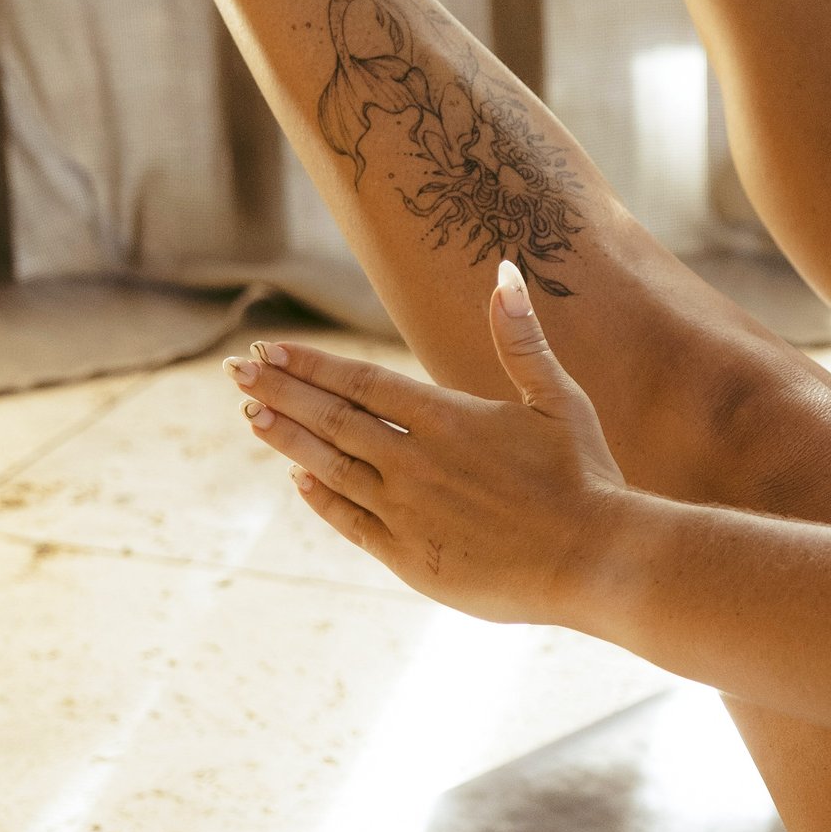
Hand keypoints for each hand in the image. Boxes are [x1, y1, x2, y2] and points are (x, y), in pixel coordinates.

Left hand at [229, 264, 639, 622]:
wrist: (593, 560)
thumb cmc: (585, 477)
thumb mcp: (557, 398)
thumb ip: (521, 338)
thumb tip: (503, 272)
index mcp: (447, 417)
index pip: (359, 382)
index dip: (310, 365)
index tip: (269, 349)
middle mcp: (414, 460)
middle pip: (331, 418)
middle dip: (279, 391)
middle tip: (236, 371)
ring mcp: (406, 510)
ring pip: (328, 465)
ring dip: (287, 437)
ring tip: (250, 414)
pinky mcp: (409, 557)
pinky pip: (349, 520)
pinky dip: (320, 497)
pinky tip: (299, 478)